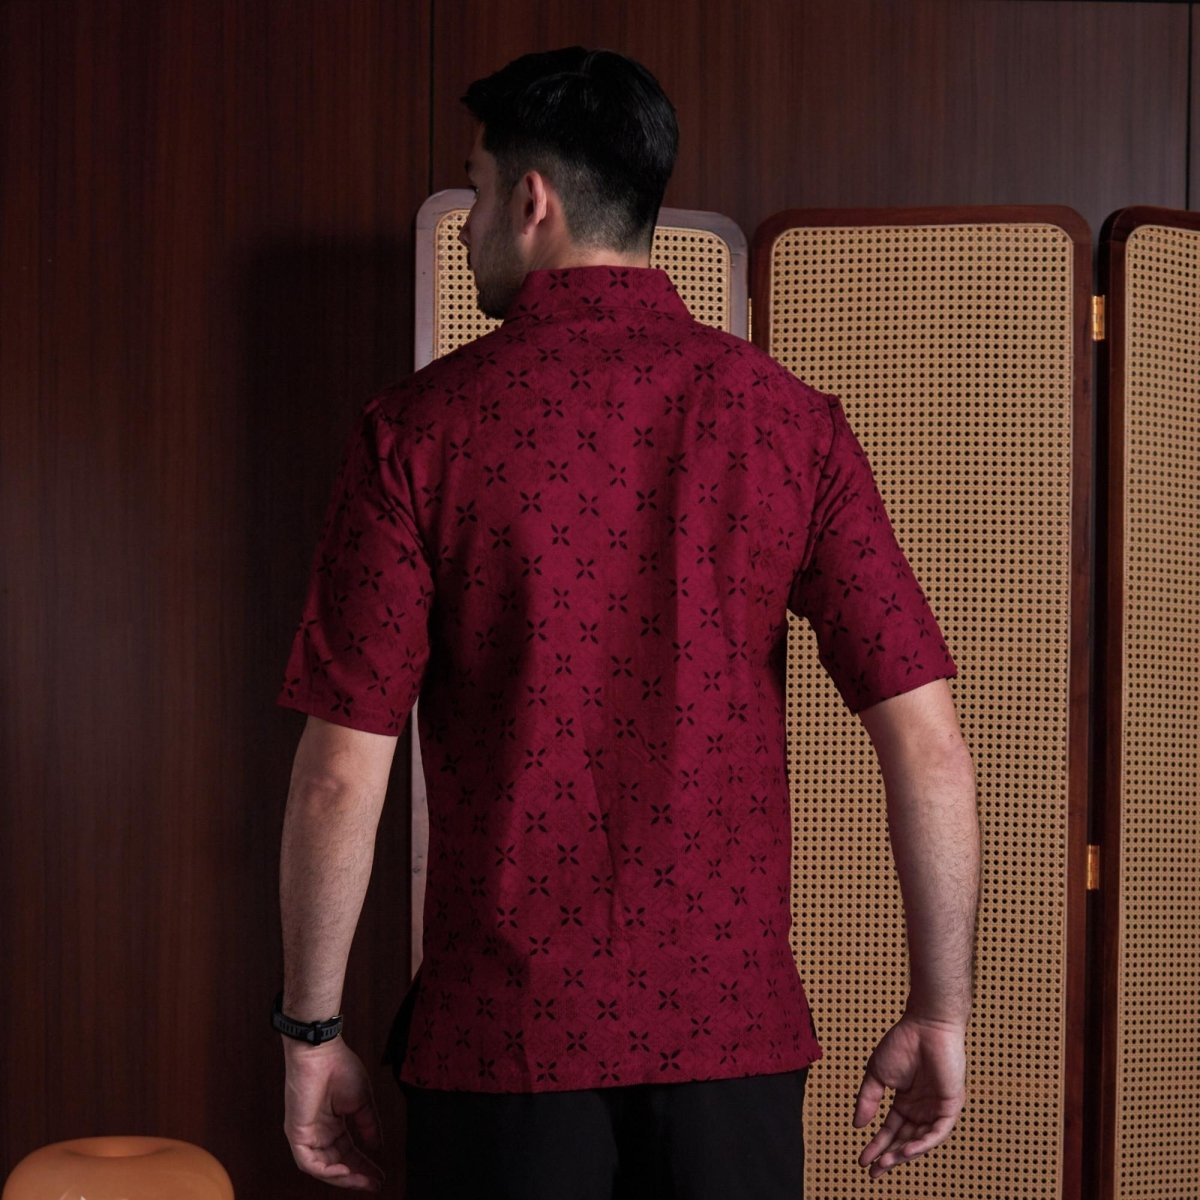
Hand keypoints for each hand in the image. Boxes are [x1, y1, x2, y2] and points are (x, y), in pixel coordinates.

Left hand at [282, 1037, 384, 1190]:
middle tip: (374, 1184)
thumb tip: (377, 1146)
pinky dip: (327, 1170)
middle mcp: (319, 1132)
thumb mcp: (361, 1101)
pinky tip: (345, 1170)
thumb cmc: (339, 1067)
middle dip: (357, 1176)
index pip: (349, 1151)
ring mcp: (307, 1134)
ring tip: (363, 1181)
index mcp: (332, 1123)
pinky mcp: (296, 1133)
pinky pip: (309, 1162)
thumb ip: (368, 1125)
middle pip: (337, 1163)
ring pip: (323, 1167)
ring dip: (343, 1177)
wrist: (321, 1052)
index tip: (380, 1176)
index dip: (364, 1165)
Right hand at [853, 1013, 966, 1178]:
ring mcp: (936, 1108)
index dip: (876, 1146)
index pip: (890, 1130)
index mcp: (905, 1102)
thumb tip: (858, 1125)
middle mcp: (921, 1109)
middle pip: (904, 1140)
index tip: (862, 1160)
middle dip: (889, 1157)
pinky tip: (906, 1151)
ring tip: (885, 1163)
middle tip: (873, 1171)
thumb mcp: (877, 1074)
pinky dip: (923, 1144)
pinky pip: (938, 1132)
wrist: (925, 1025)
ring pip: (921, 1141)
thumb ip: (867, 1100)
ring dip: (903, 1154)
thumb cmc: (902, 1043)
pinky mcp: (951, 1106)